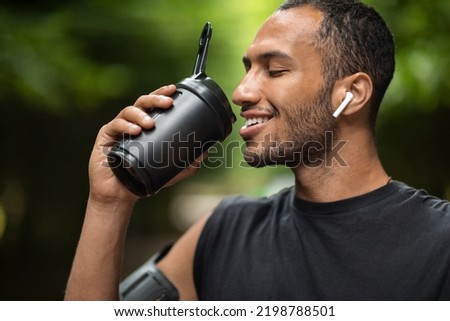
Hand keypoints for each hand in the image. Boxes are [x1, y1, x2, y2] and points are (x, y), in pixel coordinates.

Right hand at [88, 85, 177, 203]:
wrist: (120, 194)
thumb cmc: (143, 178)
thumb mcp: (170, 171)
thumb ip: (187, 163)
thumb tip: (205, 153)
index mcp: (146, 125)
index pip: (154, 104)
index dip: (162, 94)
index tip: (173, 90)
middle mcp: (132, 122)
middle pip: (143, 102)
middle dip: (155, 98)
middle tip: (167, 102)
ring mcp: (118, 128)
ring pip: (129, 111)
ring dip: (141, 114)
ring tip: (150, 123)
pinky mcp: (106, 136)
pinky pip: (115, 125)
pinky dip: (126, 126)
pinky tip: (135, 131)